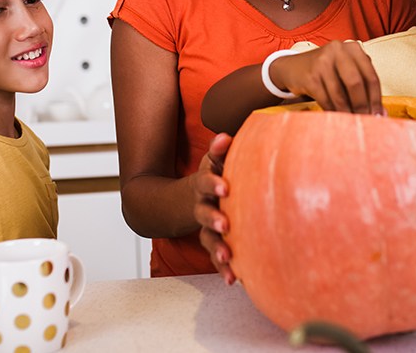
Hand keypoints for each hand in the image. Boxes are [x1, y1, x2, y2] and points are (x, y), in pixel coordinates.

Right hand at [193, 133, 236, 284]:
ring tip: (227, 259)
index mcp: (203, 185)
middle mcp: (201, 206)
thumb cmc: (209, 177)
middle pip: (204, 214)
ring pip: (208, 239)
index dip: (213, 184)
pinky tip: (233, 279)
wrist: (182, 201)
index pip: (206, 182)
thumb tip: (225, 136)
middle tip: (225, 226)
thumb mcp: (210, 162)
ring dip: (217, 249)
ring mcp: (205, 226)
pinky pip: (216, 256)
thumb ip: (218, 151)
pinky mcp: (212, 242)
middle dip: (213, 219)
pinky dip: (224, 269)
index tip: (225, 188)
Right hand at [270, 40, 382, 114]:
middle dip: (362, 106)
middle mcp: (338, 51)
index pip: (371, 76)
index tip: (379, 116)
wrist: (293, 68)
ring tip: (351, 123)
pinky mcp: (310, 76)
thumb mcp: (346, 69)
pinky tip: (337, 118)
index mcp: (353, 48)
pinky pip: (325, 99)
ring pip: (340, 94)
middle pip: (356, 83)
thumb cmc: (326, 72)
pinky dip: (332, 111)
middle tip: (366, 121)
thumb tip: (381, 114)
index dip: (376, 99)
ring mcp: (322, 62)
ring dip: (347, 112)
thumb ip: (363, 85)